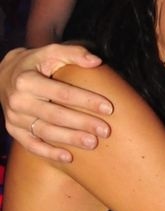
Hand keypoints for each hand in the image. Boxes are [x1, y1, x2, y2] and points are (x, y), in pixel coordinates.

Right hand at [0, 44, 113, 162]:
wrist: (3, 75)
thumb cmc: (34, 63)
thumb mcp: (50, 52)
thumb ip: (73, 53)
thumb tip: (97, 61)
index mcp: (27, 80)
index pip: (62, 93)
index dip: (86, 101)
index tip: (108, 108)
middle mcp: (18, 100)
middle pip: (55, 115)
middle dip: (82, 123)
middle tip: (105, 131)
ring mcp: (14, 117)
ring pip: (45, 132)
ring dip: (70, 139)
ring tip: (93, 143)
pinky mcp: (13, 130)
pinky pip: (31, 145)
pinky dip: (49, 153)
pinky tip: (68, 157)